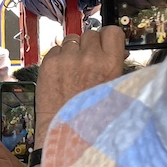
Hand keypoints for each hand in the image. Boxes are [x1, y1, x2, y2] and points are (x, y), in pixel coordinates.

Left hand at [35, 26, 125, 146]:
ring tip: (73, 71)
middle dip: (89, 46)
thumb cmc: (94, 117)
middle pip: (90, 34)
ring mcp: (67, 59)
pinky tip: (61, 76)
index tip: (105, 47)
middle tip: (87, 64)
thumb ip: (116, 65)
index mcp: (111, 63)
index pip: (112, 31)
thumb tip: (118, 49)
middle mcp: (89, 57)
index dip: (108, 39)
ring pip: (71, 40)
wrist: (67, 134)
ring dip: (73, 51)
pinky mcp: (48, 64)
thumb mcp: (115, 89)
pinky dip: (58, 58)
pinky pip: (55, 49)